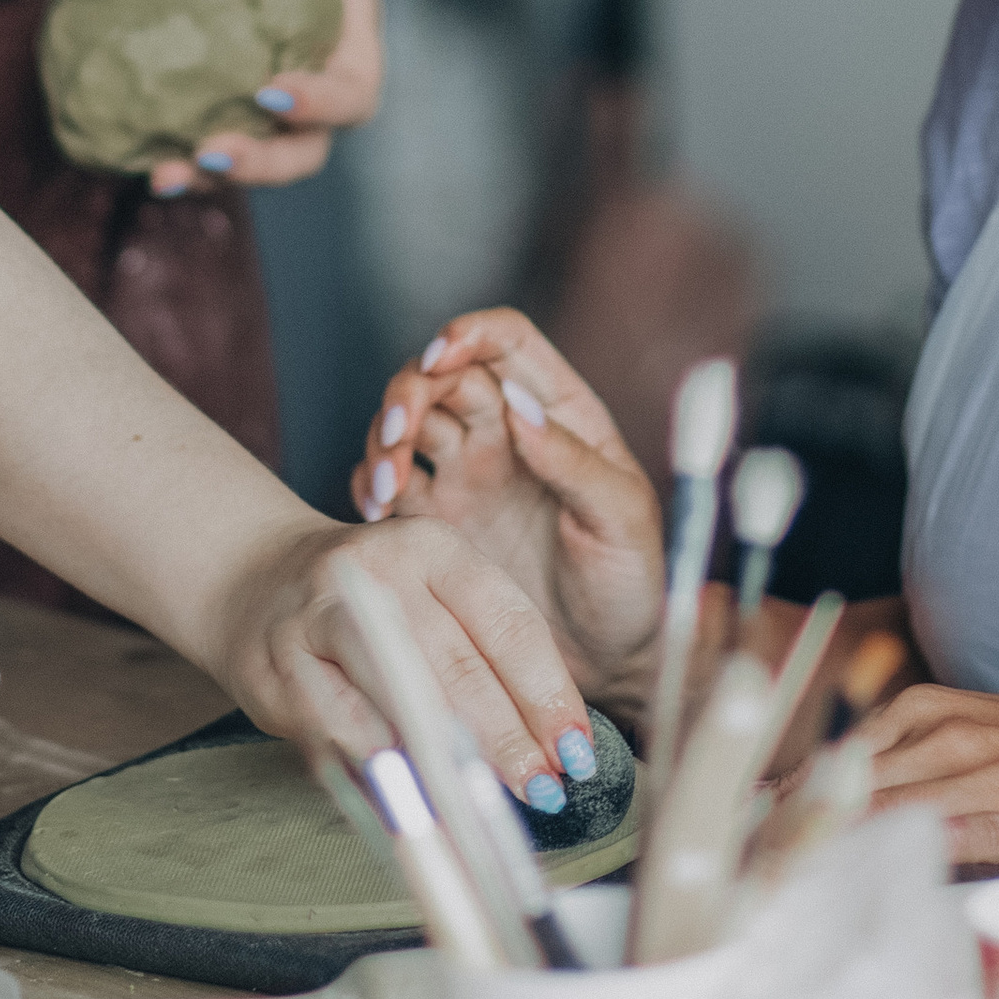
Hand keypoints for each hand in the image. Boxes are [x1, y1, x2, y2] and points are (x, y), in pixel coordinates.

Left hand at [148, 0, 384, 193]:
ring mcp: (244, 65)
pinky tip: (120, 143)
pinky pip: (182, 115)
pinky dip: (156, 137)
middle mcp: (303, 59)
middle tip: (206, 152)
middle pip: (301, 146)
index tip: (270, 91)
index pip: (354, 92)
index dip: (322, 108)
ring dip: (203, 169)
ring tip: (158, 173)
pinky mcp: (191, 59)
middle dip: (258, 163)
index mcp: (347, 25)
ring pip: (240, 143)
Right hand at [211, 506, 601, 816]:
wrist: (256, 580)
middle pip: (454, 666)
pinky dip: (380, 776)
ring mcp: (314, 619)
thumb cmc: (374, 602)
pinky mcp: (272, 671)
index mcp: (430, 546)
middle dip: (506, 739)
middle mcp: (371, 572)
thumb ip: (489, 658)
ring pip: (391, 700)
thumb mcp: (436, 596)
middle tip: (544, 790)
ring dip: (444, 763)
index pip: (505, 622)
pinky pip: (336, 736)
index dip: (546, 693)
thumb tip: (554, 749)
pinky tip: (415, 805)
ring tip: (485, 807)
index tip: (576, 751)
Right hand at [351, 310, 665, 714]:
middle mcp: (507, 432)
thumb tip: (521, 404)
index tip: (443, 355)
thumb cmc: (629, 586)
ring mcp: (466, 475)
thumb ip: (574, 462)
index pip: (508, 342)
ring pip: (408, 424)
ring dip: (384, 437)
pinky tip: (377, 511)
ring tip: (384, 484)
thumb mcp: (621, 521)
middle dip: (410, 391)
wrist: (604, 664)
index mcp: (560, 414)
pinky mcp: (436, 523)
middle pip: (442, 376)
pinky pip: (387, 483)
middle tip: (398, 433)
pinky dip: (369, 483)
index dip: (470, 334)